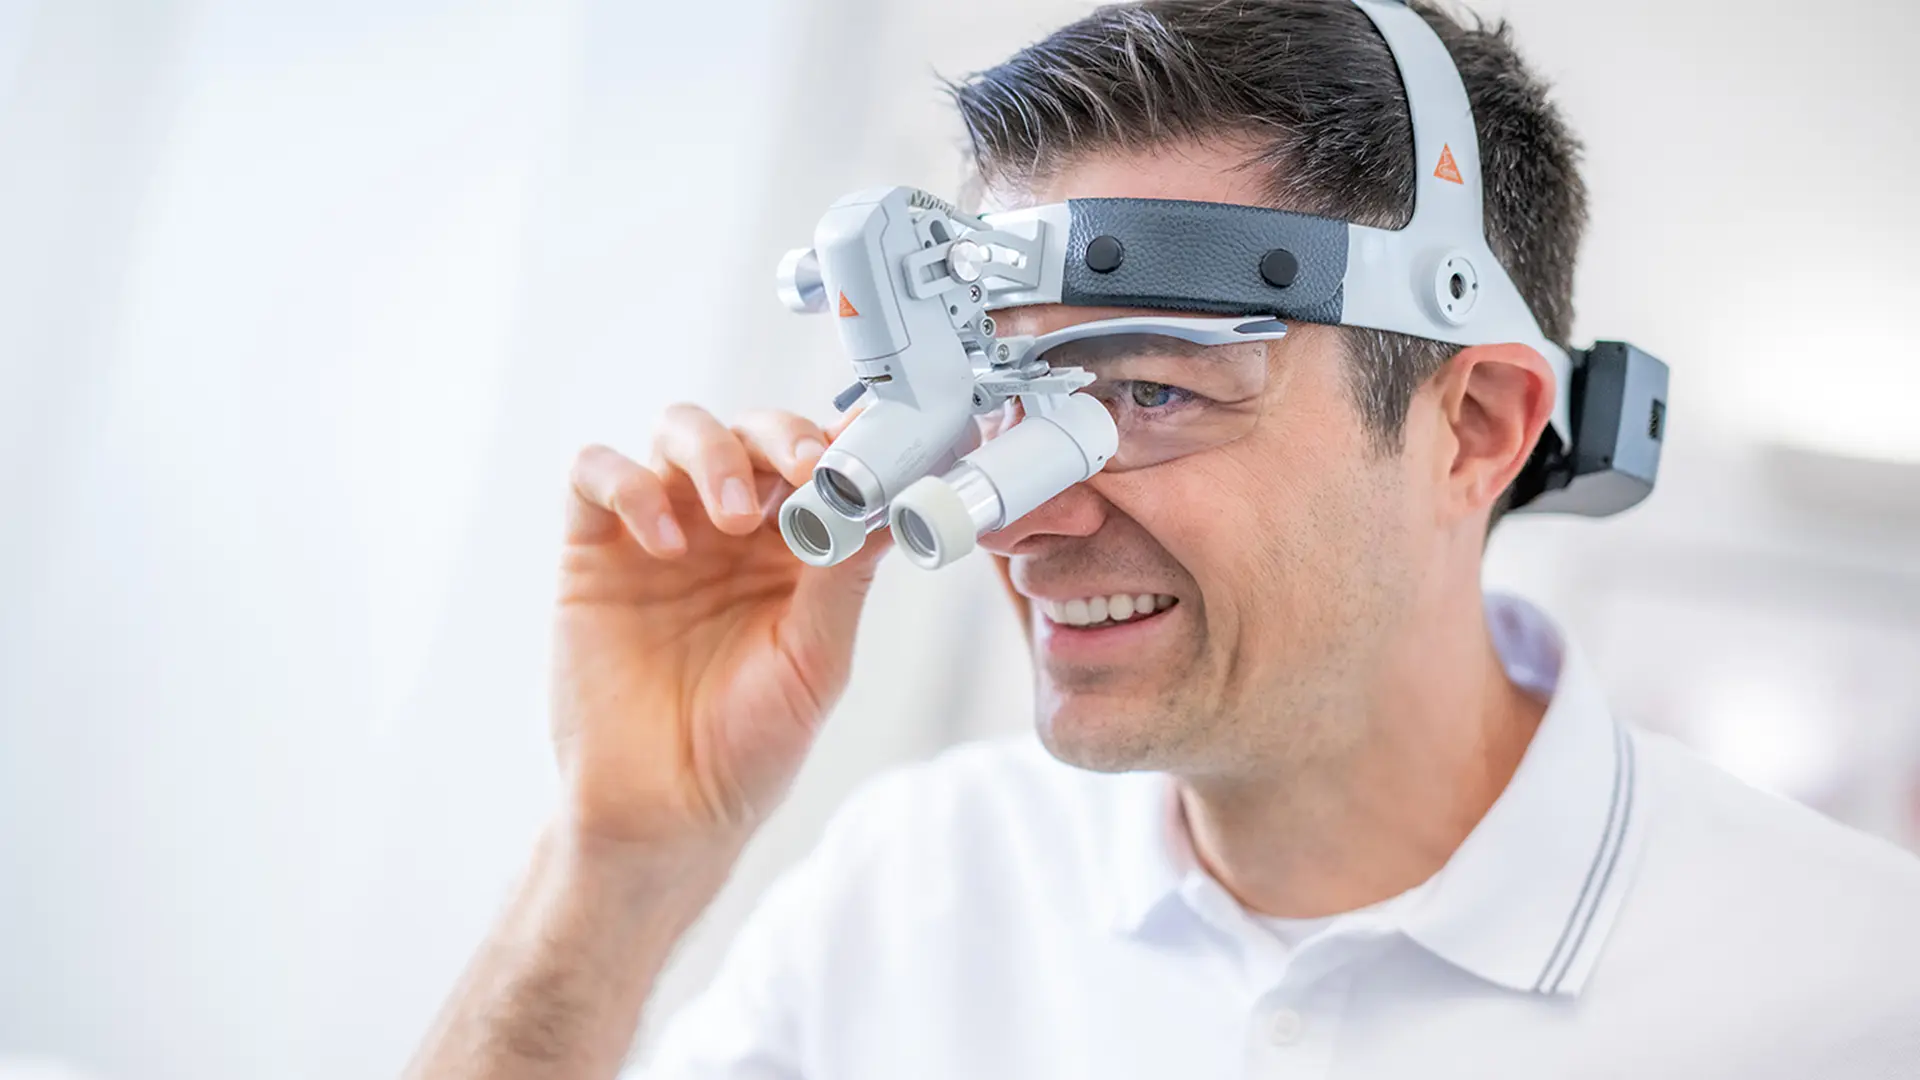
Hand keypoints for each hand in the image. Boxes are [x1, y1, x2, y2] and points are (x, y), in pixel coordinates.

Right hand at [553, 405, 884, 855]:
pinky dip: (628, 485)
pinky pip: (595, 474)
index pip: (818, 463)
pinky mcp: (594, 549)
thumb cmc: (748, 744)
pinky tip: (661, 542)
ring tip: (731, 517)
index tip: (868, 448)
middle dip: (780, 437)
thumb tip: (893, 497)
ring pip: (678, 431)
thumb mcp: (817, 660)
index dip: (842, 444)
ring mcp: (660, 530)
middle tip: (804, 470)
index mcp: (793, 548)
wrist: (664, 809)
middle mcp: (728, 527)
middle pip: (750, 431)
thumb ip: (845, 576)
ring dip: (712, 453)